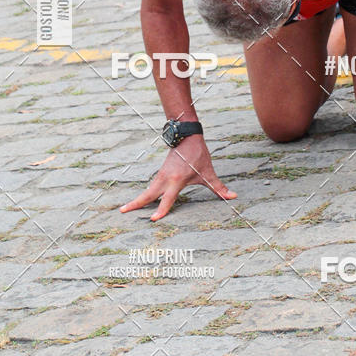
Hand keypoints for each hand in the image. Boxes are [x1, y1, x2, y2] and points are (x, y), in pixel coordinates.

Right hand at [120, 134, 236, 220]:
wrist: (187, 135)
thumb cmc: (198, 155)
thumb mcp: (208, 173)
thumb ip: (219, 187)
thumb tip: (233, 196)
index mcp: (177, 180)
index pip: (168, 198)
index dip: (162, 209)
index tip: (154, 219)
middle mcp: (166, 178)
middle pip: (148, 194)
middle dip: (136, 203)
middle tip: (122, 211)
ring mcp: (161, 175)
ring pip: (148, 189)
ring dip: (138, 199)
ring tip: (126, 208)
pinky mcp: (161, 172)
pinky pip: (151, 186)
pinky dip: (145, 194)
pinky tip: (141, 200)